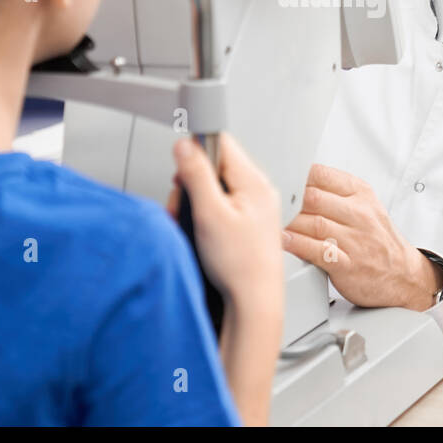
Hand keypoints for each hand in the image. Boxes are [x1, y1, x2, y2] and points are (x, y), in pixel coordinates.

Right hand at [168, 132, 283, 310]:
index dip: (195, 153)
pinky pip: (222, 205)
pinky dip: (207, 215)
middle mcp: (259, 189)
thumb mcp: (209, 214)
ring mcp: (255, 206)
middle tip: (187, 208)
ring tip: (194, 225)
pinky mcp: (249, 221)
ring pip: (216, 187)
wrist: (254, 301)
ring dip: (197, 202)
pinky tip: (204, 233)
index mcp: (253, 181)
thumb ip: (196, 175)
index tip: (183, 174)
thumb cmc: (240, 265)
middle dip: (192, 184)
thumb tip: (186, 144)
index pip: (221, 142)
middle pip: (215, 165)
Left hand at [283, 163, 439, 310]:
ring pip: (313, 223)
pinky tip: (282, 241)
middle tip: (265, 201)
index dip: (295, 176)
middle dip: (287, 199)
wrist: (404, 276)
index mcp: (361, 194)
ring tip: (268, 221)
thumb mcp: (365, 206)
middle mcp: (360, 214)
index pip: (322, 175)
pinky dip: (296, 245)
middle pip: (313, 197)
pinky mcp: (348, 265)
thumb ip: (335, 193)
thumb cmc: (378, 241)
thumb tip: (297, 180)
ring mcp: (355, 240)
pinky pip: (317, 251)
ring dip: (287, 222)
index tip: (278, 179)